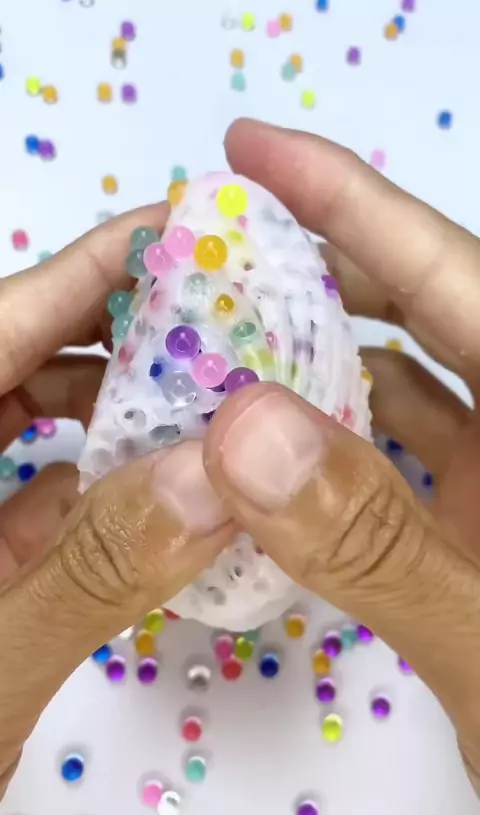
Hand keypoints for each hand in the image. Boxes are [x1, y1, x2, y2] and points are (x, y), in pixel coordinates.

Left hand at [0, 209, 232, 795]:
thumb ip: (88, 575)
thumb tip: (211, 478)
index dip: (84, 269)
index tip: (177, 231)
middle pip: (12, 360)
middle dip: (114, 330)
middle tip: (219, 316)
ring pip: (21, 423)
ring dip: (111, 405)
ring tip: (207, 394)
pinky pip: (29, 494)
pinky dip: (96, 482)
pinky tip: (164, 487)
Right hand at [202, 119, 479, 794]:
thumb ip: (378, 544)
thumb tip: (242, 431)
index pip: (456, 278)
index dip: (354, 203)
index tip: (253, 152)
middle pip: (431, 312)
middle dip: (326, 268)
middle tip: (225, 249)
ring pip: (409, 387)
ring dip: (320, 360)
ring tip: (228, 343)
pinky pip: (400, 455)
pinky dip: (334, 441)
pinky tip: (272, 445)